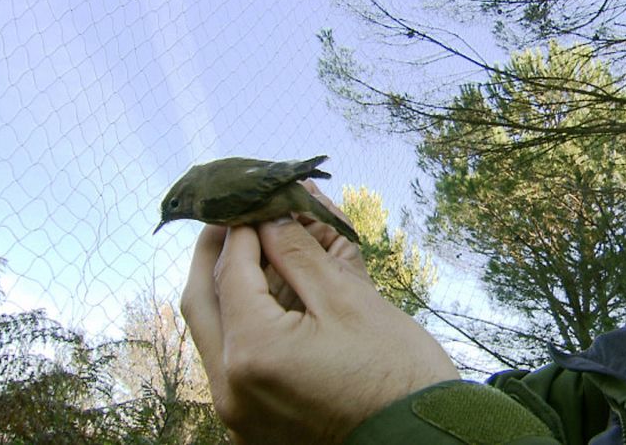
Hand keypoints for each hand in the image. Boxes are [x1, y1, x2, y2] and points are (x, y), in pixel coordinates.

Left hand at [180, 184, 458, 443]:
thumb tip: (271, 219)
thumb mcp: (349, 300)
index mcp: (253, 354)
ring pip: (214, 334)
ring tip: (249, 253)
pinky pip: (232, 362)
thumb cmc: (398, 375)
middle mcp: (231, 390)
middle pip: (202, 305)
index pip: (231, 274)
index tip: (255, 204)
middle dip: (214, 256)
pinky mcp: (254, 424)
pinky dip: (241, 324)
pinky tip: (263, 299)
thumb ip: (298, 254)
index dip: (242, 231)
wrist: (423, 441)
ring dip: (225, 290)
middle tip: (232, 221)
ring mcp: (239, 413)